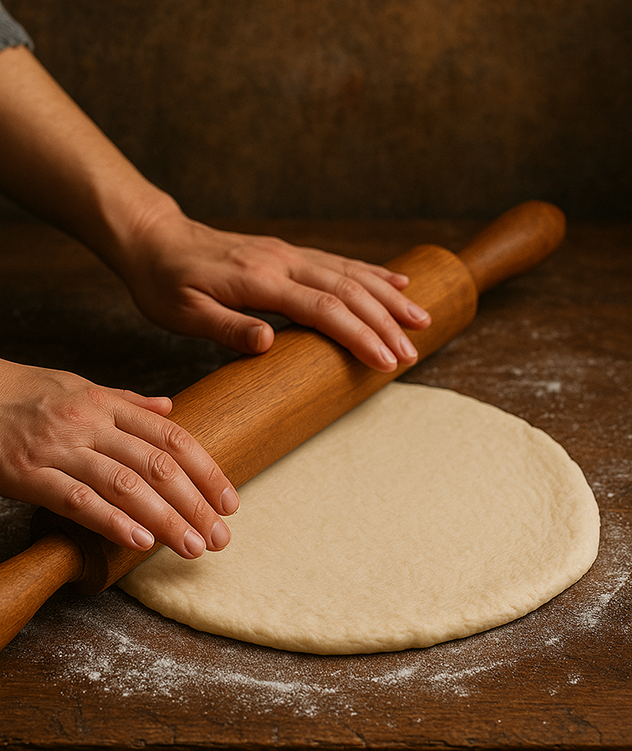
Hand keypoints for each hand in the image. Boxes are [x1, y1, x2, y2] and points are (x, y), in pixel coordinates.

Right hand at [0, 359, 237, 557]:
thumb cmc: (29, 394)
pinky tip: (140, 541)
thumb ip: (127, 402)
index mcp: (108, 405)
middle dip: (195, 503)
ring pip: (125, 485)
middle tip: (220, 536)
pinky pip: (76, 500)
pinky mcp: (29, 474)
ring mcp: (60, 449)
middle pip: (157, 465)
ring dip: (165, 519)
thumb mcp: (81, 387)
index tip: (229, 500)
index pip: (172, 438)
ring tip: (191, 546)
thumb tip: (169, 408)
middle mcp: (91, 425)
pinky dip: (112, 521)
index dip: (206, 470)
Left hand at [119, 206, 430, 371]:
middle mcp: (282, 261)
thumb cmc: (165, 281)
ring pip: (351, 272)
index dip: (359, 335)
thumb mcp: (183, 313)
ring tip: (421, 316)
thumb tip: (270, 343)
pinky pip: (339, 261)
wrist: (154, 238)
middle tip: (412, 351)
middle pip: (348, 290)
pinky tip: (394, 280)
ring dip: (388, 296)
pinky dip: (372, 272)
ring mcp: (288, 253)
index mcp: (259, 280)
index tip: (386, 361)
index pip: (322, 310)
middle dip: (385, 322)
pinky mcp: (288, 252)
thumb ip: (227, 328)